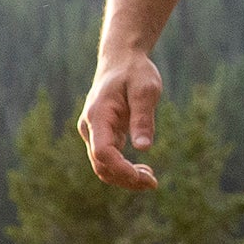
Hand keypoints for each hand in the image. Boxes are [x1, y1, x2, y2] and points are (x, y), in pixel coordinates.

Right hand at [80, 54, 163, 190]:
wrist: (121, 60)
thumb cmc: (135, 72)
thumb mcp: (145, 90)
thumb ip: (143, 118)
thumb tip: (143, 149)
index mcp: (98, 115)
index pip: (102, 151)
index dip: (120, 168)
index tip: (142, 176)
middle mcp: (90, 127)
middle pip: (101, 164)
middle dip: (125, 178)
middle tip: (153, 183)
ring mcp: (93, 133)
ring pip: (103, 166)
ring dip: (125, 178)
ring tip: (151, 180)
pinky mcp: (101, 135)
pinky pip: (109, 160)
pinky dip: (124, 170)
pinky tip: (144, 172)